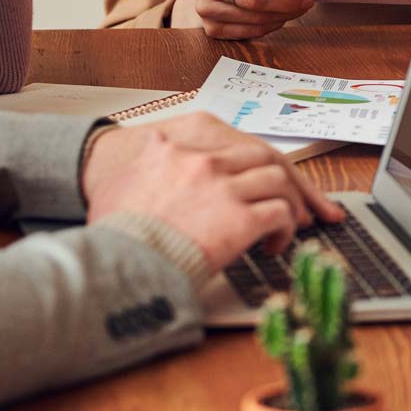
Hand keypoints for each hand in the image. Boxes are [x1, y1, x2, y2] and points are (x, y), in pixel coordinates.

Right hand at [81, 112, 343, 270]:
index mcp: (175, 150)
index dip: (251, 164)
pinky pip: (280, 215)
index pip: (230, 146)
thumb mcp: (119, 185)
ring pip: (278, 181)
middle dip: (284, 179)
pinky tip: (273, 245)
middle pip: (263, 156)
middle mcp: (204, 162)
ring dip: (289, 203)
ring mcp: (225, 188)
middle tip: (295, 201)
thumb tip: (151, 150)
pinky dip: (285, 229)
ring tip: (288, 223)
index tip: (259, 180)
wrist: (118, 264)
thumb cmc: (115, 235)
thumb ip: (144, 163)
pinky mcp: (241, 217)